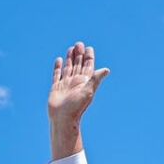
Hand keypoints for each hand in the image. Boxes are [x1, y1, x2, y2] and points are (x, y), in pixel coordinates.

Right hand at [47, 41, 109, 160]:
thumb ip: (95, 79)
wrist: (63, 119)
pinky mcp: (56, 88)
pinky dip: (58, 67)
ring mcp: (66, 84)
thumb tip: (107, 69)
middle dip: (79, 54)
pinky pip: (57, 75)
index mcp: (85, 82)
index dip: (89, 56)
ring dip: (70, 58)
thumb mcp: (88, 91)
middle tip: (79, 44)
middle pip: (78, 65)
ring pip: (68, 68)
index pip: (88, 66)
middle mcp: (76, 82)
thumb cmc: (76, 107)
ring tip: (71, 48)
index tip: (88, 48)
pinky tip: (59, 60)